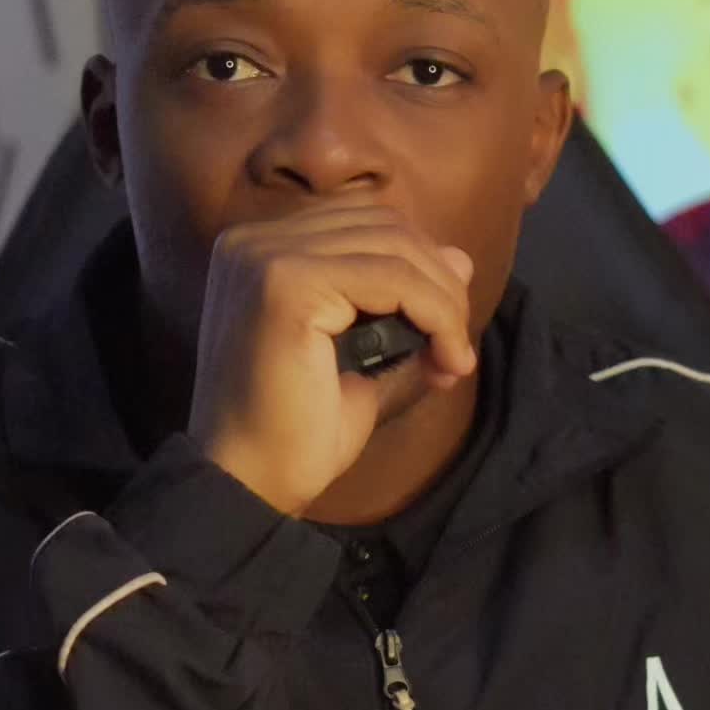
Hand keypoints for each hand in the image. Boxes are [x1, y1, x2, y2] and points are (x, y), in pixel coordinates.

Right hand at [186, 202, 475, 515]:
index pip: (366, 225)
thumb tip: (461, 260)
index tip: (452, 332)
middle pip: (384, 225)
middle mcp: (252, 240)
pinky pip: (391, 276)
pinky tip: (446, 358)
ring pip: (394, 247)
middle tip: (458, 346)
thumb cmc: (296, 435)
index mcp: (261, 251)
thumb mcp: (367, 363)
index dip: (423, 269)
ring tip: (455, 357)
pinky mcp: (285, 282)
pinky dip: (434, 313)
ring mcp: (264, 255)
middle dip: (439, 282)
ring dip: (443, 301)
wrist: (248, 484)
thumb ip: (407, 310)